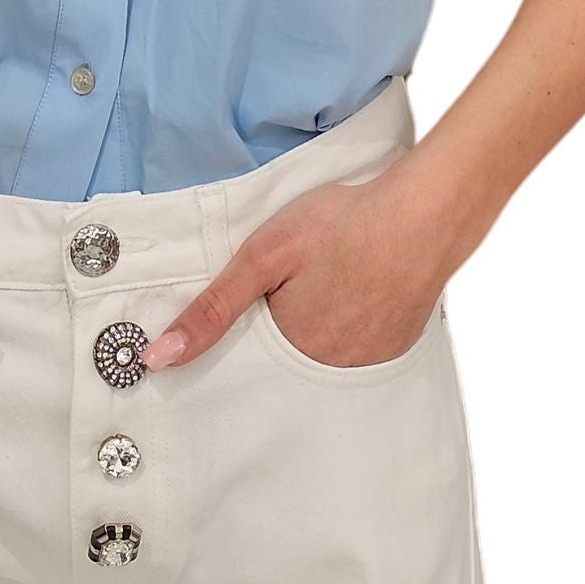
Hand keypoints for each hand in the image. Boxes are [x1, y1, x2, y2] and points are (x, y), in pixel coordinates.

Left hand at [140, 166, 456, 370]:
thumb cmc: (343, 226)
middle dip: (278, 336)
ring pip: (323, 356)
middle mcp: (330, 369)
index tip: (238, 321)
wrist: (425, 214)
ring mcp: (368, 361)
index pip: (247, 366)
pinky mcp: (396, 345)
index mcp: (291, 351)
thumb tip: (159, 356)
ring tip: (321, 288)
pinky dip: (349, 329)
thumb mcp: (262, 257)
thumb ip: (212, 309)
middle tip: (289, 292)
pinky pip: (359, 350)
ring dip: (315, 332)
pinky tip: (352, 294)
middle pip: (287, 363)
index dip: (238, 342)